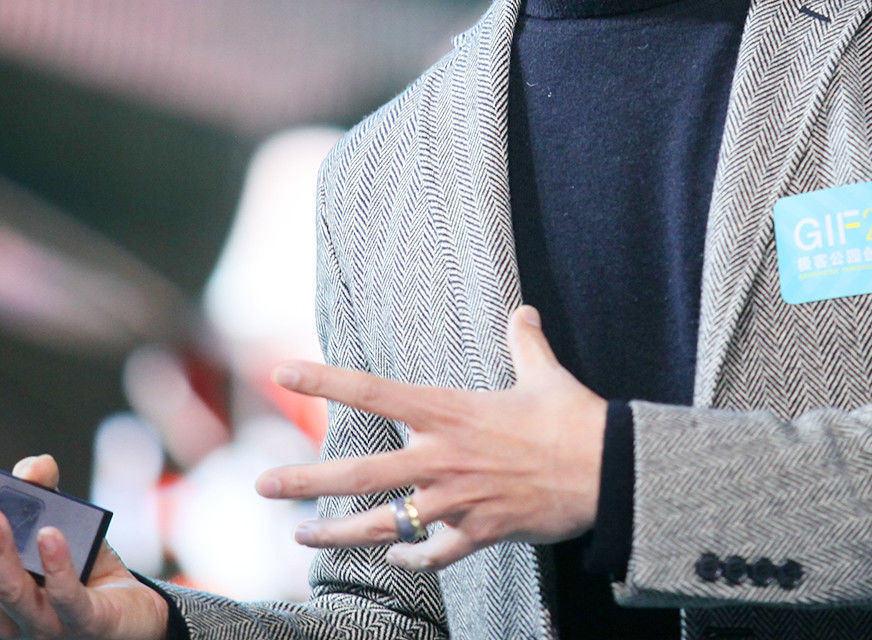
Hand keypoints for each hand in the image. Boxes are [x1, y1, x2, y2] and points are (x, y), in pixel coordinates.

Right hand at [0, 452, 169, 638]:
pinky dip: (56, 566)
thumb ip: (43, 492)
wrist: (132, 610)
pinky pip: (65, 597)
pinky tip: (50, 536)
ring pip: (8, 590)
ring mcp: (41, 625)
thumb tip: (35, 467)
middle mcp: (4, 614)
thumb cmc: (82, 569)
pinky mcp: (84, 624)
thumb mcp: (59, 524)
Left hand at [256, 305, 606, 572]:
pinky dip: (412, 557)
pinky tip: (395, 557)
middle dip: (305, 480)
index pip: (373, 391)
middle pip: (359, 471)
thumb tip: (525, 314)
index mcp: (449, 412)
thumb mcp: (544, 374)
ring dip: (338, 531)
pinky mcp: (480, 532)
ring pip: (383, 522)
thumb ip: (524, 344)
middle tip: (261, 484)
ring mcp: (457, 499)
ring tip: (301, 534)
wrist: (609, 471)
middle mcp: (443, 456)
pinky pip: (434, 553)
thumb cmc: (574, 419)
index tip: (282, 372)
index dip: (325, 380)